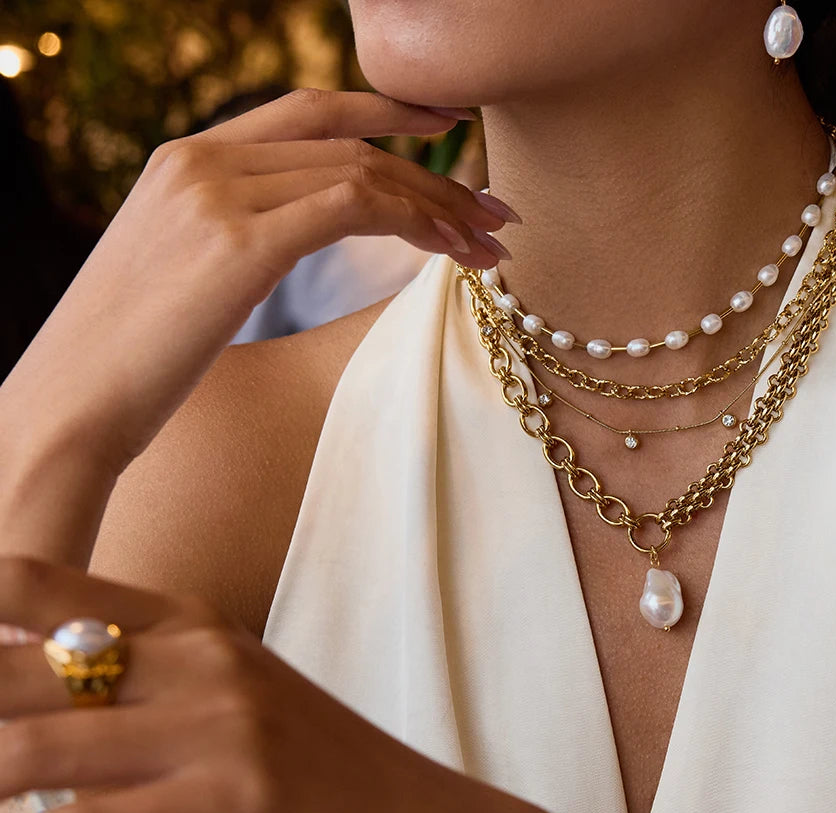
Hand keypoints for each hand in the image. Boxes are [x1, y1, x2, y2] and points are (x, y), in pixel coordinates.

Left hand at [0, 557, 526, 812]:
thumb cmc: (346, 790)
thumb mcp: (251, 718)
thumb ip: (158, 702)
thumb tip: (54, 718)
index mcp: (203, 630)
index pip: (35, 590)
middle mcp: (205, 661)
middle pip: (14, 669)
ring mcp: (225, 729)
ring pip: (34, 747)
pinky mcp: (238, 806)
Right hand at [1, 89, 514, 471]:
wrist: (71, 404)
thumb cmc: (128, 362)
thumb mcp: (181, 277)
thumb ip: (232, 239)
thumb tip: (283, 247)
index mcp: (185, 160)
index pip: (308, 115)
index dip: (387, 114)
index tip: (448, 130)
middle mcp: (200, 160)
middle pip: (347, 139)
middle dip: (434, 170)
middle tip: (494, 211)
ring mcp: (216, 194)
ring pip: (360, 170)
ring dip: (437, 205)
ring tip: (489, 247)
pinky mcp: (239, 242)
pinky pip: (352, 207)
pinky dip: (411, 223)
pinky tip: (449, 253)